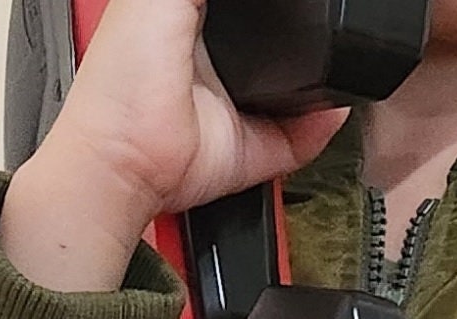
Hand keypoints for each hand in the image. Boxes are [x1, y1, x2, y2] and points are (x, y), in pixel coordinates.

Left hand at [2, 0, 351, 292]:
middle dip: (300, 32)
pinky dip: (321, 125)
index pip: (240, 10)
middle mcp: (215, 62)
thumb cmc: (120, 86)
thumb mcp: (156, 2)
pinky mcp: (252, 148)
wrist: (127, 164)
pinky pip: (301, 136)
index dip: (264, 5)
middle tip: (317, 16)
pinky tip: (333, 106)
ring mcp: (237, 106)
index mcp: (188, 20)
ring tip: (336, 53)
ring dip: (320, 76)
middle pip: (275, 40)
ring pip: (293, 86)